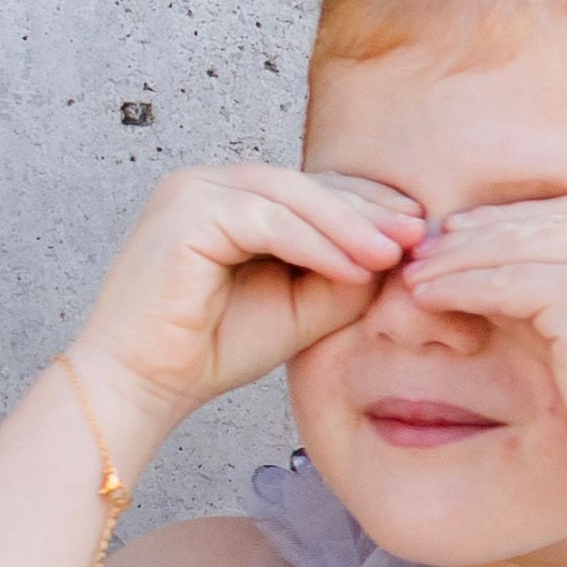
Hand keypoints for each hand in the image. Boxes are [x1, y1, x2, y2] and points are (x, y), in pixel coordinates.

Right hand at [72, 165, 423, 450]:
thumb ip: (343, 273)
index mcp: (233, 198)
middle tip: (420, 234)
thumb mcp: (302, 306)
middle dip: (368, 209)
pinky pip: (264, 220)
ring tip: (395, 255)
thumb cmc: (216, 346)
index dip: (368, 204)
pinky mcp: (182, 214)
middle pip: (305, 184)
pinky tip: (355, 268)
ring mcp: (191, 192)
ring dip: (348, 224)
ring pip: (288, 195)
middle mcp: (209, 184)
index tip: (420, 230)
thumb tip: (399, 250)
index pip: (311, 187)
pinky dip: (314, 243)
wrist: (146, 382)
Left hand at [399, 193, 566, 483]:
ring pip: (515, 249)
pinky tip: (427, 297)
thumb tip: (488, 267)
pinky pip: (505, 282)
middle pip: (539, 223)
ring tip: (413, 276)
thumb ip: (564, 292)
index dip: (510, 220)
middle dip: (475, 234)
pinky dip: (460, 288)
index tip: (461, 231)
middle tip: (424, 249)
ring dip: (456, 260)